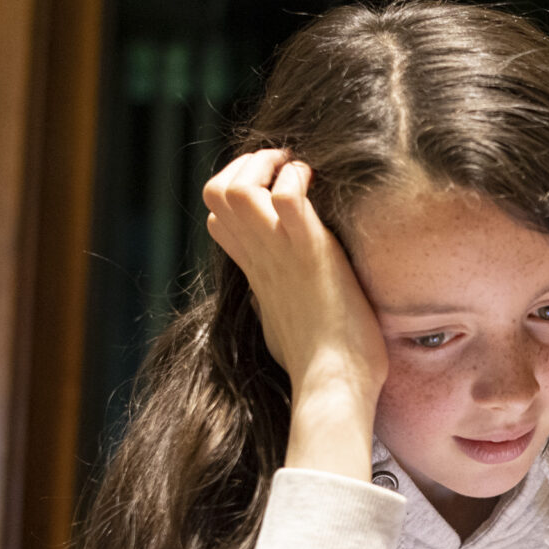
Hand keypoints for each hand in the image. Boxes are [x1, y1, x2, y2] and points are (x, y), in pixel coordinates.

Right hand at [204, 150, 386, 480]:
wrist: (334, 384)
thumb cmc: (321, 364)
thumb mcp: (284, 324)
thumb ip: (275, 303)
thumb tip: (273, 304)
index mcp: (255, 271)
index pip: (218, 217)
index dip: (240, 193)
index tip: (277, 190)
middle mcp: (259, 257)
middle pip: (214, 191)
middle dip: (247, 164)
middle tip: (285, 168)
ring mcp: (279, 252)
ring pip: (235, 186)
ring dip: (265, 164)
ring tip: (296, 169)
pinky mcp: (309, 250)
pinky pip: (286, 194)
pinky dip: (297, 178)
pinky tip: (316, 185)